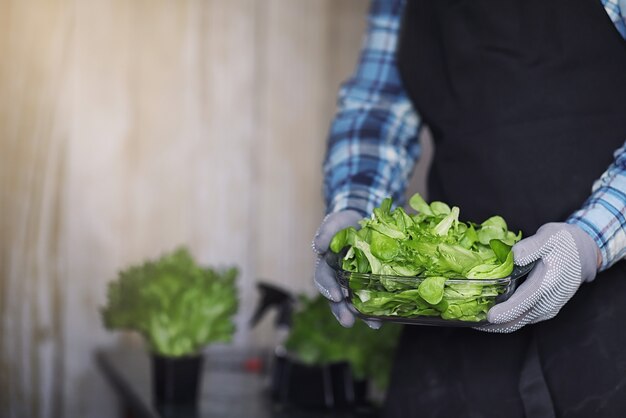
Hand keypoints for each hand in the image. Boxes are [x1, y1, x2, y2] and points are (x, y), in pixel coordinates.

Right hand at [312, 210, 380, 328]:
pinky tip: (387, 316)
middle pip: (336, 299)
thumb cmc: (344, 223)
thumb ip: (327, 231)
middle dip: (341, 311)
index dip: (328, 288)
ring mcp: (354, 283)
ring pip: (354, 303)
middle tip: (348, 321)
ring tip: (373, 325)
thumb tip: (319, 247)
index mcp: (326, 265)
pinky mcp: (370, 284)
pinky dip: (378, 309)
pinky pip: (372, 298)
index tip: (337, 295)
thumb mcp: (335, 222)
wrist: (361, 222)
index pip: (323, 279)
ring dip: (362, 315)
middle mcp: (338, 278)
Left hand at [480, 222, 599, 332]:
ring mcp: (546, 309)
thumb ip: (531, 247)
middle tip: (470, 320)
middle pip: (517, 320)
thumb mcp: (548, 237)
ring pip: (518, 323)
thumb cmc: (564, 243)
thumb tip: (515, 256)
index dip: (506, 311)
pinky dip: (505, 320)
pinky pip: (521, 320)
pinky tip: (489, 315)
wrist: (584, 252)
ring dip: (497, 326)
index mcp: (548, 284)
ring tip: (474, 320)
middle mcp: (547, 302)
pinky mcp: (543, 309)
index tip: (488, 316)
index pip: (524, 302)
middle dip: (493, 324)